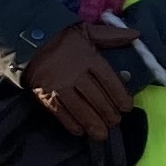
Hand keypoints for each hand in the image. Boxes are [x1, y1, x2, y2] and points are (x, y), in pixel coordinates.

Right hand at [24, 19, 133, 138]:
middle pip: (96, 97)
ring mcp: (59, 86)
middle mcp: (75, 73)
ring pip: (80, 108)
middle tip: (115, 122)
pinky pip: (60, 113)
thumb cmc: (63, 37)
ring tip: (102, 134)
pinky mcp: (45, 95)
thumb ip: (112, 35)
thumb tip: (137, 34)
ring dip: (92, 123)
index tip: (127, 107)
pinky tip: (80, 131)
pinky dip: (70, 124)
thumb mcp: (88, 31)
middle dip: (108, 113)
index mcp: (88, 57)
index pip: (109, 79)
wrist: (28, 40)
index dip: (120, 95)